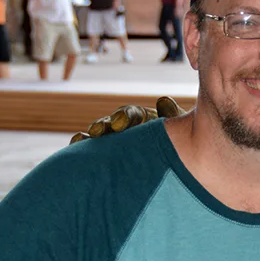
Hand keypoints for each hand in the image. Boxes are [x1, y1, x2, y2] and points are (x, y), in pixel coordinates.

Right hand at [70, 97, 186, 143]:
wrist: (184, 160)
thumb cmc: (183, 141)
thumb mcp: (180, 127)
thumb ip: (172, 114)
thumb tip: (162, 100)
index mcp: (145, 118)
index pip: (132, 114)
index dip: (125, 116)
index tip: (119, 123)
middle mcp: (129, 126)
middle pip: (112, 122)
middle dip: (104, 125)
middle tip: (97, 131)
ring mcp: (119, 139)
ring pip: (101, 135)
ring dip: (89, 137)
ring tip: (78, 140)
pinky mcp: (111, 153)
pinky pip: (96, 151)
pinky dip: (84, 148)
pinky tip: (75, 149)